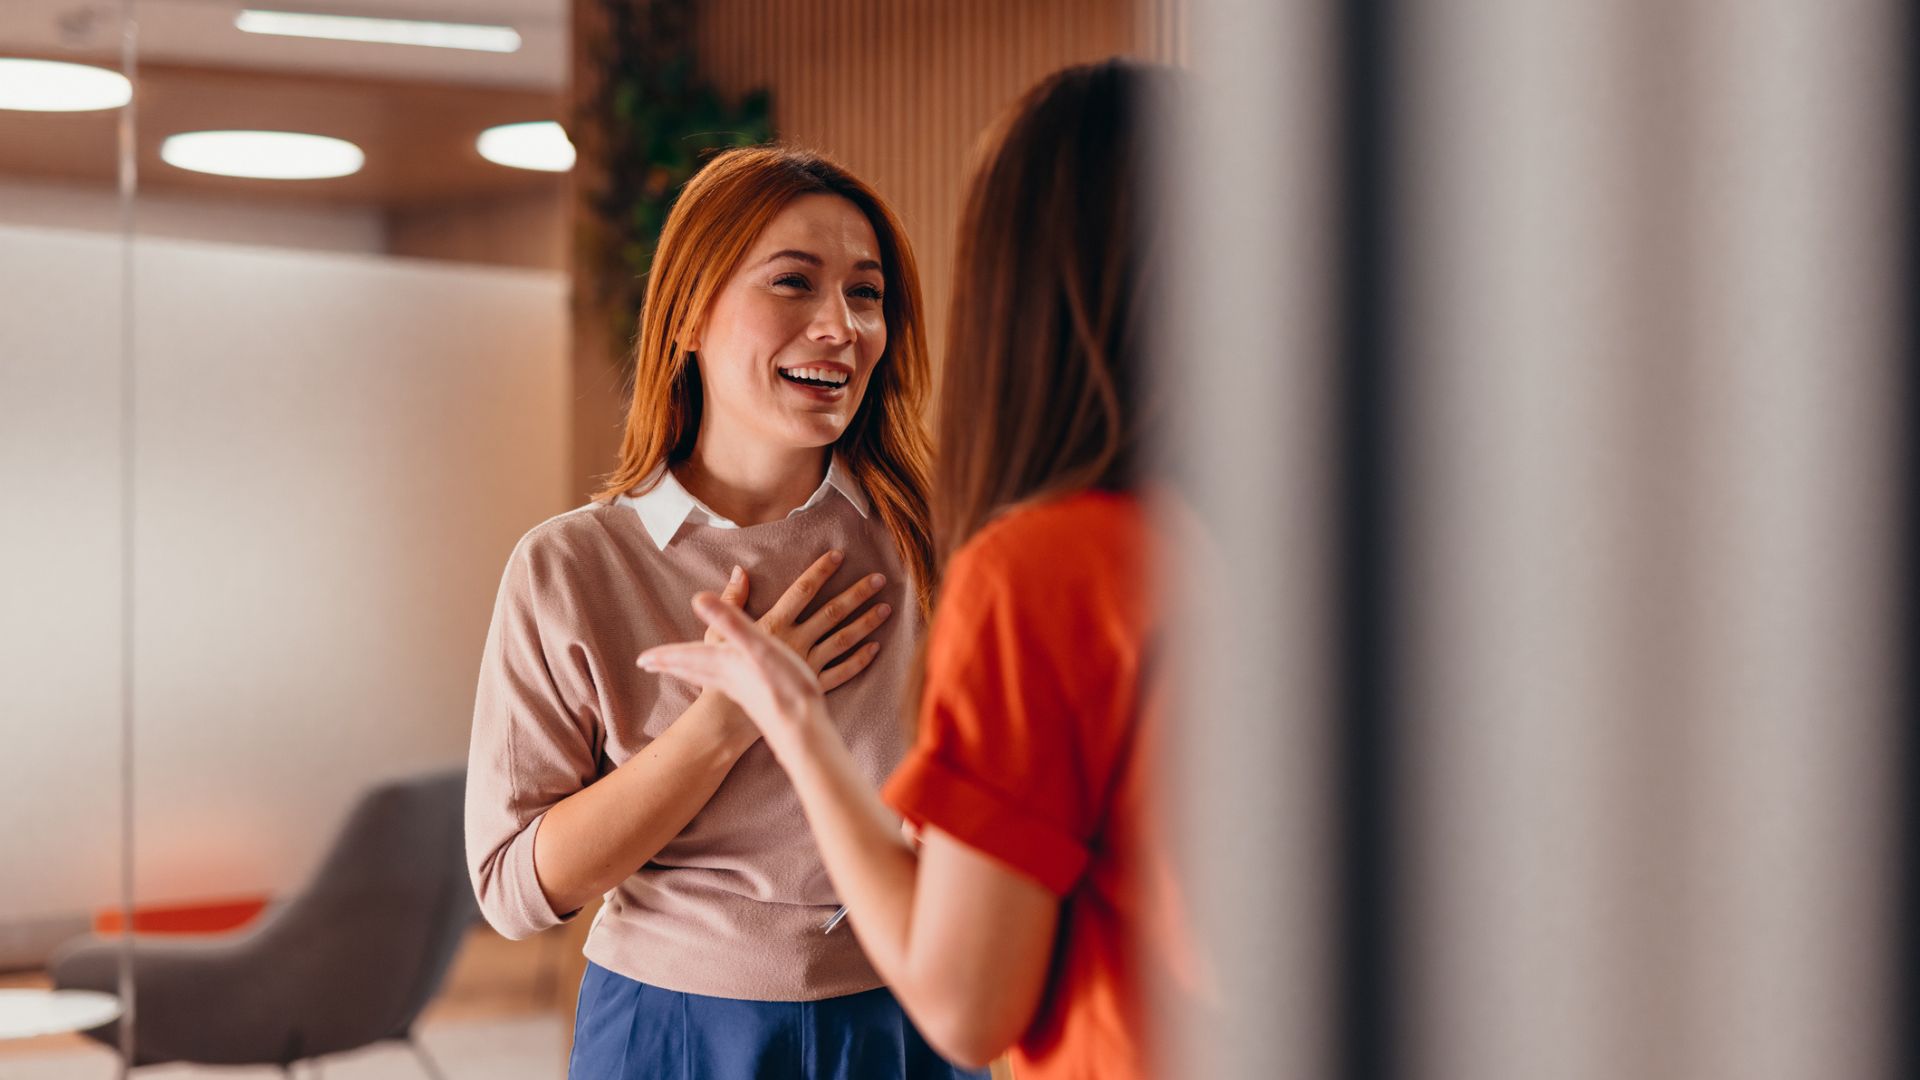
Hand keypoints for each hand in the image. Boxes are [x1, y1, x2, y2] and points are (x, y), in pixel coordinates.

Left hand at [639, 591, 839, 751]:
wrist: (801, 728)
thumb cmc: (782, 686)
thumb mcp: (757, 645)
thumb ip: (730, 620)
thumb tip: (698, 597)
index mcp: (725, 663)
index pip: (686, 657)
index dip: (664, 655)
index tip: (641, 660)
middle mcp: (728, 679)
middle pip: (691, 669)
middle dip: (671, 665)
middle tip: (650, 665)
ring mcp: (741, 692)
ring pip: (707, 679)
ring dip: (689, 672)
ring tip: (678, 671)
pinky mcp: (757, 702)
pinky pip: (726, 688)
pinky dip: (715, 681)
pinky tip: (726, 684)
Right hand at [705, 550, 893, 692]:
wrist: (729, 717)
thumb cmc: (723, 673)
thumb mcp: (718, 634)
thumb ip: (732, 601)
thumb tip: (738, 570)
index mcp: (773, 626)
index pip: (802, 591)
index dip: (820, 571)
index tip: (839, 555)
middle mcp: (795, 642)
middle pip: (831, 612)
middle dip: (856, 594)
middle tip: (879, 578)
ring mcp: (808, 664)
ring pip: (843, 639)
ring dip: (865, 623)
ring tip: (886, 608)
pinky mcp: (814, 685)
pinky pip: (841, 672)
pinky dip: (859, 660)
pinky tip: (875, 648)